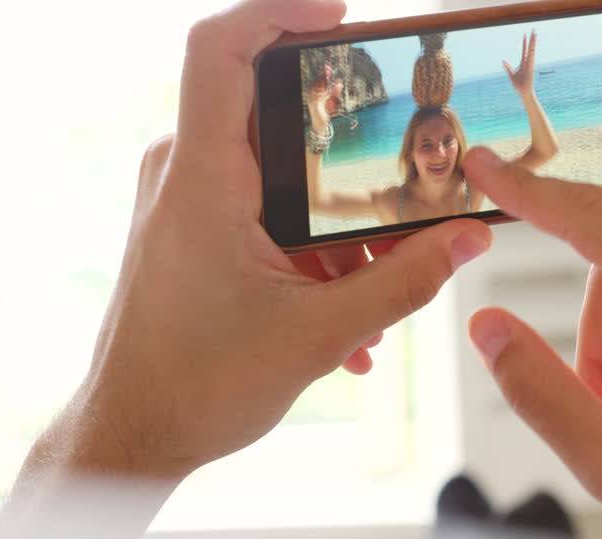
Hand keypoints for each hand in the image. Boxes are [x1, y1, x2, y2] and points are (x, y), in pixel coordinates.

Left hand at [5, 0, 492, 498]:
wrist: (134, 434)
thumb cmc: (194, 387)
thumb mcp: (319, 334)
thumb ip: (404, 281)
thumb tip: (467, 240)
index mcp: (203, 181)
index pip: (221, 51)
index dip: (280, 13)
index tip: (343, 15)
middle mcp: (187, 177)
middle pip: (275, 112)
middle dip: (351, 150)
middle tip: (406, 173)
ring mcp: (190, 204)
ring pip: (283, 173)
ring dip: (342, 219)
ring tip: (382, 277)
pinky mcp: (199, 232)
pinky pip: (271, 214)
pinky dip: (318, 250)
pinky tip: (352, 315)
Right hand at [308, 70, 341, 132]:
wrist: (320, 124)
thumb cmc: (326, 111)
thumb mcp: (332, 100)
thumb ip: (335, 92)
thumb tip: (340, 83)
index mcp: (318, 92)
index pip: (321, 81)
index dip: (324, 74)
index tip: (328, 67)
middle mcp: (314, 94)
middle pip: (318, 82)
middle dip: (322, 75)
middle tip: (328, 68)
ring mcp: (312, 98)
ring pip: (316, 88)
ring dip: (321, 81)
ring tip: (325, 74)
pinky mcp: (313, 104)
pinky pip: (316, 97)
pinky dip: (319, 92)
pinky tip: (323, 87)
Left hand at [502, 31, 537, 94]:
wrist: (523, 92)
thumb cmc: (519, 85)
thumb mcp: (511, 74)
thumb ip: (508, 67)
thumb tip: (503, 61)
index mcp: (524, 63)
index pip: (524, 50)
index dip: (524, 42)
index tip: (525, 34)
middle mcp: (528, 62)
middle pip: (530, 48)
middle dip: (531, 39)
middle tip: (534, 30)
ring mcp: (530, 64)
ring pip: (532, 50)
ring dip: (533, 42)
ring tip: (535, 33)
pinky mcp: (530, 67)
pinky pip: (531, 58)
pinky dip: (532, 51)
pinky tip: (533, 45)